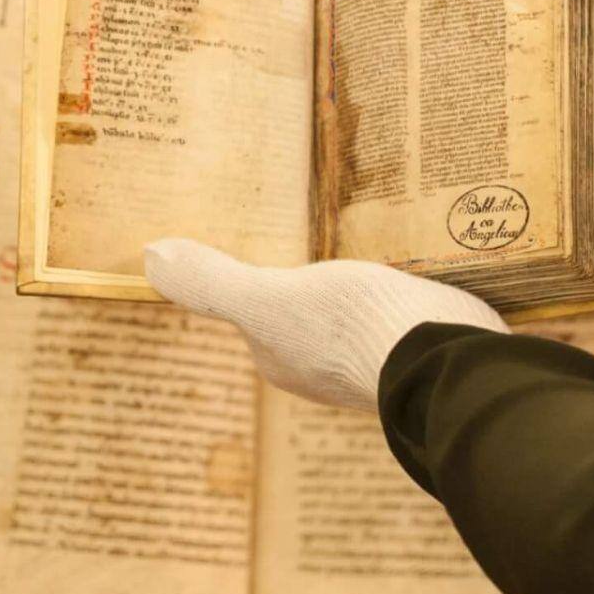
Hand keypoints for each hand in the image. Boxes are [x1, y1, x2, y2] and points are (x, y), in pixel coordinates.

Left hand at [143, 239, 508, 409]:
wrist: (444, 360)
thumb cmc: (347, 331)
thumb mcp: (268, 298)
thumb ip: (213, 282)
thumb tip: (149, 257)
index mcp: (284, 359)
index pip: (260, 314)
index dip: (260, 280)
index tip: (267, 238)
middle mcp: (326, 368)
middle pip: (309, 311)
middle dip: (311, 278)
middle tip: (318, 225)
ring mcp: (378, 358)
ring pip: (359, 310)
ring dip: (362, 281)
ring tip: (370, 232)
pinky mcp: (424, 344)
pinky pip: (403, 306)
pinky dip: (402, 285)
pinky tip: (414, 256)